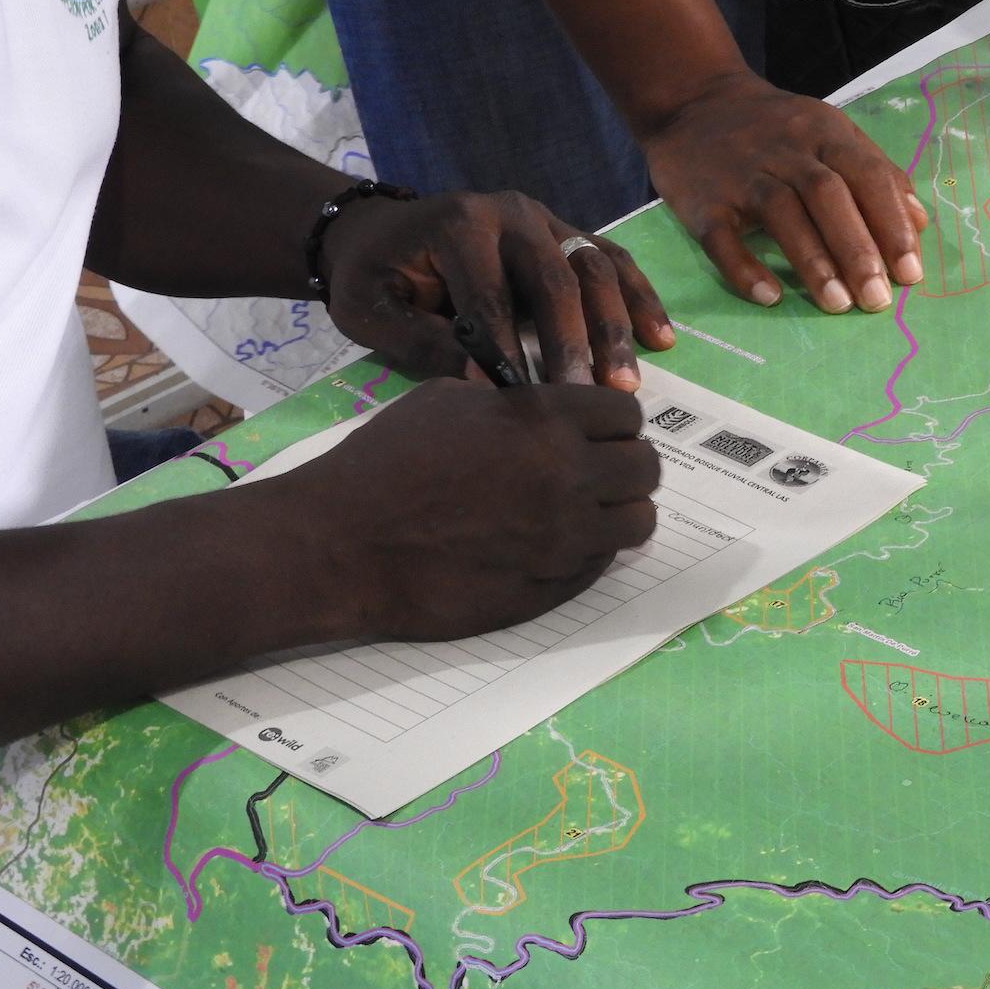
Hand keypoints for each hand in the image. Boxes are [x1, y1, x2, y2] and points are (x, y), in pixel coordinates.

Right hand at [284, 378, 660, 637]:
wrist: (343, 544)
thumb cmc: (383, 464)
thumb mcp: (446, 402)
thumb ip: (511, 403)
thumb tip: (546, 407)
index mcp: (545, 420)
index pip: (627, 415)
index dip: (615, 424)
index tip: (600, 434)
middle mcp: (569, 476)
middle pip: (646, 468)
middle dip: (628, 466)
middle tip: (602, 473)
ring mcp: (566, 537)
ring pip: (639, 521)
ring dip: (621, 513)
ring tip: (589, 512)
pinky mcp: (554, 586)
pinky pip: (601, 564)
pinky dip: (590, 551)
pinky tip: (555, 544)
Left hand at [319, 190, 673, 389]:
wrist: (377, 232)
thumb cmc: (374, 276)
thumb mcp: (372, 312)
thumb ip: (421, 342)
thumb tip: (480, 381)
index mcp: (459, 225)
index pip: (492, 295)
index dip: (505, 351)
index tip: (515, 403)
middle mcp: (510, 212)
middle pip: (556, 280)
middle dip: (574, 345)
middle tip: (586, 400)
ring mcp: (546, 219)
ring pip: (594, 269)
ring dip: (614, 328)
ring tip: (624, 383)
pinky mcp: (567, 233)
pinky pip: (613, 261)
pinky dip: (639, 299)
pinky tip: (659, 339)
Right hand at [642, 69, 928, 314]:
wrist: (693, 101)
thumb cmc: (777, 129)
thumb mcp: (831, 132)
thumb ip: (876, 172)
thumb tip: (920, 222)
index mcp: (825, 132)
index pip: (867, 175)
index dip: (891, 224)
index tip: (910, 274)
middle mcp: (786, 149)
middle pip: (828, 195)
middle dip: (857, 250)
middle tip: (877, 300)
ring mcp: (742, 172)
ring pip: (781, 213)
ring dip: (813, 261)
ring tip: (838, 304)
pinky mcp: (702, 199)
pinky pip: (721, 236)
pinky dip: (744, 267)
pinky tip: (769, 296)